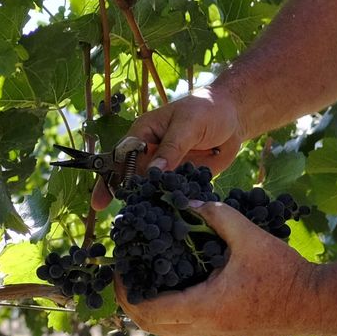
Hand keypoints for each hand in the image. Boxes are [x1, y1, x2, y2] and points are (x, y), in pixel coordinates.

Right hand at [92, 85, 244, 208]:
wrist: (234, 116)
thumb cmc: (207, 110)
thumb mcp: (188, 125)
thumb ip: (172, 147)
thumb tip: (154, 172)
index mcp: (144, 134)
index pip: (122, 157)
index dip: (111, 177)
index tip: (102, 198)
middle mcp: (151, 152)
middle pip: (133, 177)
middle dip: (128, 196)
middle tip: (123, 218)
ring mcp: (167, 167)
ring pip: (153, 189)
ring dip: (151, 203)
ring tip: (144, 225)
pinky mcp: (183, 178)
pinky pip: (175, 194)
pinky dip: (173, 204)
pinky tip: (170, 220)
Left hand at [115, 201, 316, 335]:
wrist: (316, 304)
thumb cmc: (283, 271)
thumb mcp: (248, 234)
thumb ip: (215, 214)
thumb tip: (185, 200)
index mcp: (204, 307)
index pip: (149, 310)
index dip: (125, 292)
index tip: (118, 271)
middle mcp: (205, 330)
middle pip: (152, 328)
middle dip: (131, 305)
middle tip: (125, 278)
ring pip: (169, 335)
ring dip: (151, 315)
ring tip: (145, 285)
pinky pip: (187, 334)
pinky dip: (171, 319)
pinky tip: (176, 294)